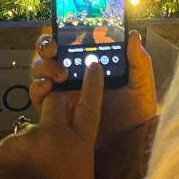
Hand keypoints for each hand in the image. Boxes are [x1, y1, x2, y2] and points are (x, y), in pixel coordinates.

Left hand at [0, 63, 103, 178]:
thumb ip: (77, 162)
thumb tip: (72, 156)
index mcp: (79, 145)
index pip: (89, 107)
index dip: (92, 85)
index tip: (92, 64)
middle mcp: (56, 134)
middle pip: (55, 101)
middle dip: (54, 100)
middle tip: (53, 111)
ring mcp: (30, 135)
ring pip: (30, 128)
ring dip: (30, 145)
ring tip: (27, 172)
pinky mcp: (7, 143)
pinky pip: (11, 147)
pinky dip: (11, 160)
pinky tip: (12, 178)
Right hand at [30, 30, 156, 149]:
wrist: (127, 148)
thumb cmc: (136, 116)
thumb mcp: (141, 85)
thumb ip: (139, 61)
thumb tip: (133, 35)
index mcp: (91, 66)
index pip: (71, 43)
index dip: (63, 34)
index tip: (64, 30)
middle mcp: (73, 77)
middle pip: (50, 54)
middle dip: (46, 46)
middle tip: (54, 49)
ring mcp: (61, 94)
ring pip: (40, 71)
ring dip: (43, 67)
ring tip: (60, 73)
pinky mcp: (52, 113)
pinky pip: (37, 96)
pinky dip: (37, 88)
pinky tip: (48, 88)